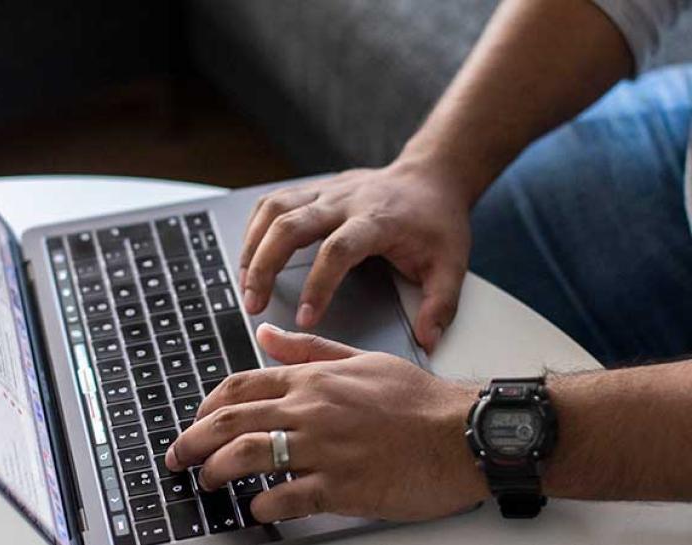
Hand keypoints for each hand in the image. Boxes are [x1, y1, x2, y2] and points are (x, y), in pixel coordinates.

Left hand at [165, 324, 487, 521]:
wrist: (462, 433)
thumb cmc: (418, 399)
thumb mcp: (361, 359)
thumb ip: (309, 349)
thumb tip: (267, 335)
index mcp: (313, 379)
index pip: (241, 385)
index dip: (207, 405)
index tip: (197, 420)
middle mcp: (310, 410)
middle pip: (231, 421)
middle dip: (193, 440)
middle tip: (178, 456)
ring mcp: (323, 449)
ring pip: (249, 456)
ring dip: (217, 471)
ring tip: (208, 482)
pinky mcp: (340, 487)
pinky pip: (286, 498)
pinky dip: (262, 506)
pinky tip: (256, 509)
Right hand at [239, 163, 471, 351]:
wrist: (431, 175)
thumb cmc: (436, 221)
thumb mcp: (452, 264)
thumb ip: (440, 305)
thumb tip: (427, 341)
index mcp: (377, 220)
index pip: (337, 250)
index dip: (318, 285)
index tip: (305, 319)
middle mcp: (344, 201)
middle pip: (290, 224)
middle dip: (264, 265)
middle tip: (253, 304)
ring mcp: (325, 191)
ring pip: (274, 210)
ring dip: (252, 247)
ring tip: (245, 285)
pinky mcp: (313, 189)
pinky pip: (272, 203)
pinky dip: (254, 229)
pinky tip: (250, 256)